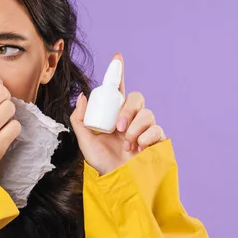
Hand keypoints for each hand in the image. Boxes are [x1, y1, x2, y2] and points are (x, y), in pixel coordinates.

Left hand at [70, 53, 166, 174]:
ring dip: (135, 129)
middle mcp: (131, 118)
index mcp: (114, 115)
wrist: (119, 181)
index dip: (118, 73)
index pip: (118, 90)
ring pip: (148, 114)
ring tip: (127, 144)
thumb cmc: (102, 162)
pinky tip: (138, 149)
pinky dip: (145, 138)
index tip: (117, 56)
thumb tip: (82, 95)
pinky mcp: (157, 139)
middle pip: (137, 98)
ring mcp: (145, 128)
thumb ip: (80, 120)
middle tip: (118, 128)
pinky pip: (157, 129)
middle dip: (128, 110)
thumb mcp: (85, 141)